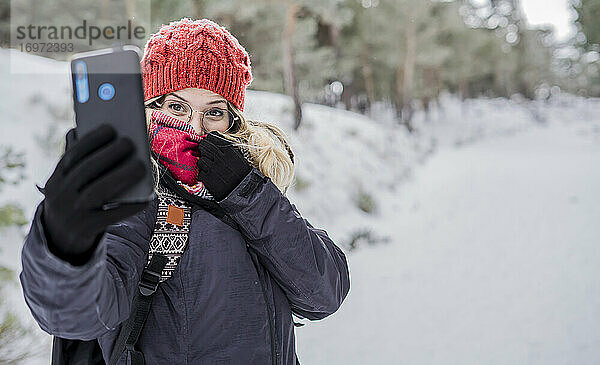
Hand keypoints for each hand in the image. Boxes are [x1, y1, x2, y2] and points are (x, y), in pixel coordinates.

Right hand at [39, 124, 148, 264]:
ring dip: (123, 175)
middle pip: (87, 170)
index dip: (92, 140)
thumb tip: (79, 130)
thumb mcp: (68, 182)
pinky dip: (131, 205)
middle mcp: (60, 196)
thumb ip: (75, 159)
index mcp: (56, 180)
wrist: (61, 240)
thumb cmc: (74, 201)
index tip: (110, 128)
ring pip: (99, 191)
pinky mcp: (88, 229)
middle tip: (130, 142)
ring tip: (141, 164)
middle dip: (109, 154)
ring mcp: (73, 214)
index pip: (72, 155)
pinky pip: (113, 215)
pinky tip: (147, 196)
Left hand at [197, 132, 251, 200]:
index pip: (212, 136)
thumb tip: (213, 139)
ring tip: (210, 168)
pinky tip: (211, 177)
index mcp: (230, 151)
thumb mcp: (239, 157)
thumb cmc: (243, 174)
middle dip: (203, 148)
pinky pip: (200, 173)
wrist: (244, 192)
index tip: (210, 143)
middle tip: (206, 153)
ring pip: (201, 160)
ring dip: (204, 163)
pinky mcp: (208, 180)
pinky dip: (204, 175)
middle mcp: (221, 158)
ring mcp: (214, 169)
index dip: (209, 139)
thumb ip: (227, 148)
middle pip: (204, 146)